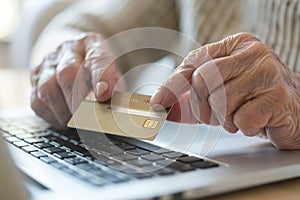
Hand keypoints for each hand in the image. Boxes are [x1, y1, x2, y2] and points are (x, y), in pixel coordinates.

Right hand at [31, 32, 120, 127]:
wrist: (74, 54)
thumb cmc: (97, 68)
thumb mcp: (113, 73)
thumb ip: (115, 88)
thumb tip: (112, 108)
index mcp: (92, 44)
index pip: (97, 58)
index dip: (101, 78)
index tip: (104, 95)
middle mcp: (68, 49)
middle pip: (67, 74)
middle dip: (79, 101)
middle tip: (89, 117)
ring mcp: (47, 63)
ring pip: (48, 90)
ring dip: (65, 112)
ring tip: (78, 120)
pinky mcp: (34, 79)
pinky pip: (38, 103)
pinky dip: (53, 116)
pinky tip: (65, 118)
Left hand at [151, 32, 299, 149]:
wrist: (295, 110)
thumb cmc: (252, 99)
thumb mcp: (218, 92)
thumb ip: (189, 96)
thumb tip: (159, 105)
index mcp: (235, 46)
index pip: (193, 63)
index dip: (172, 85)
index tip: (157, 103)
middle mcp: (252, 53)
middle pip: (203, 81)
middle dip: (203, 107)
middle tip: (215, 115)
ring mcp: (267, 72)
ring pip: (221, 102)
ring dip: (226, 119)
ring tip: (241, 115)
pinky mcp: (277, 97)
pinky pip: (241, 119)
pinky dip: (243, 127)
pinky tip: (256, 120)